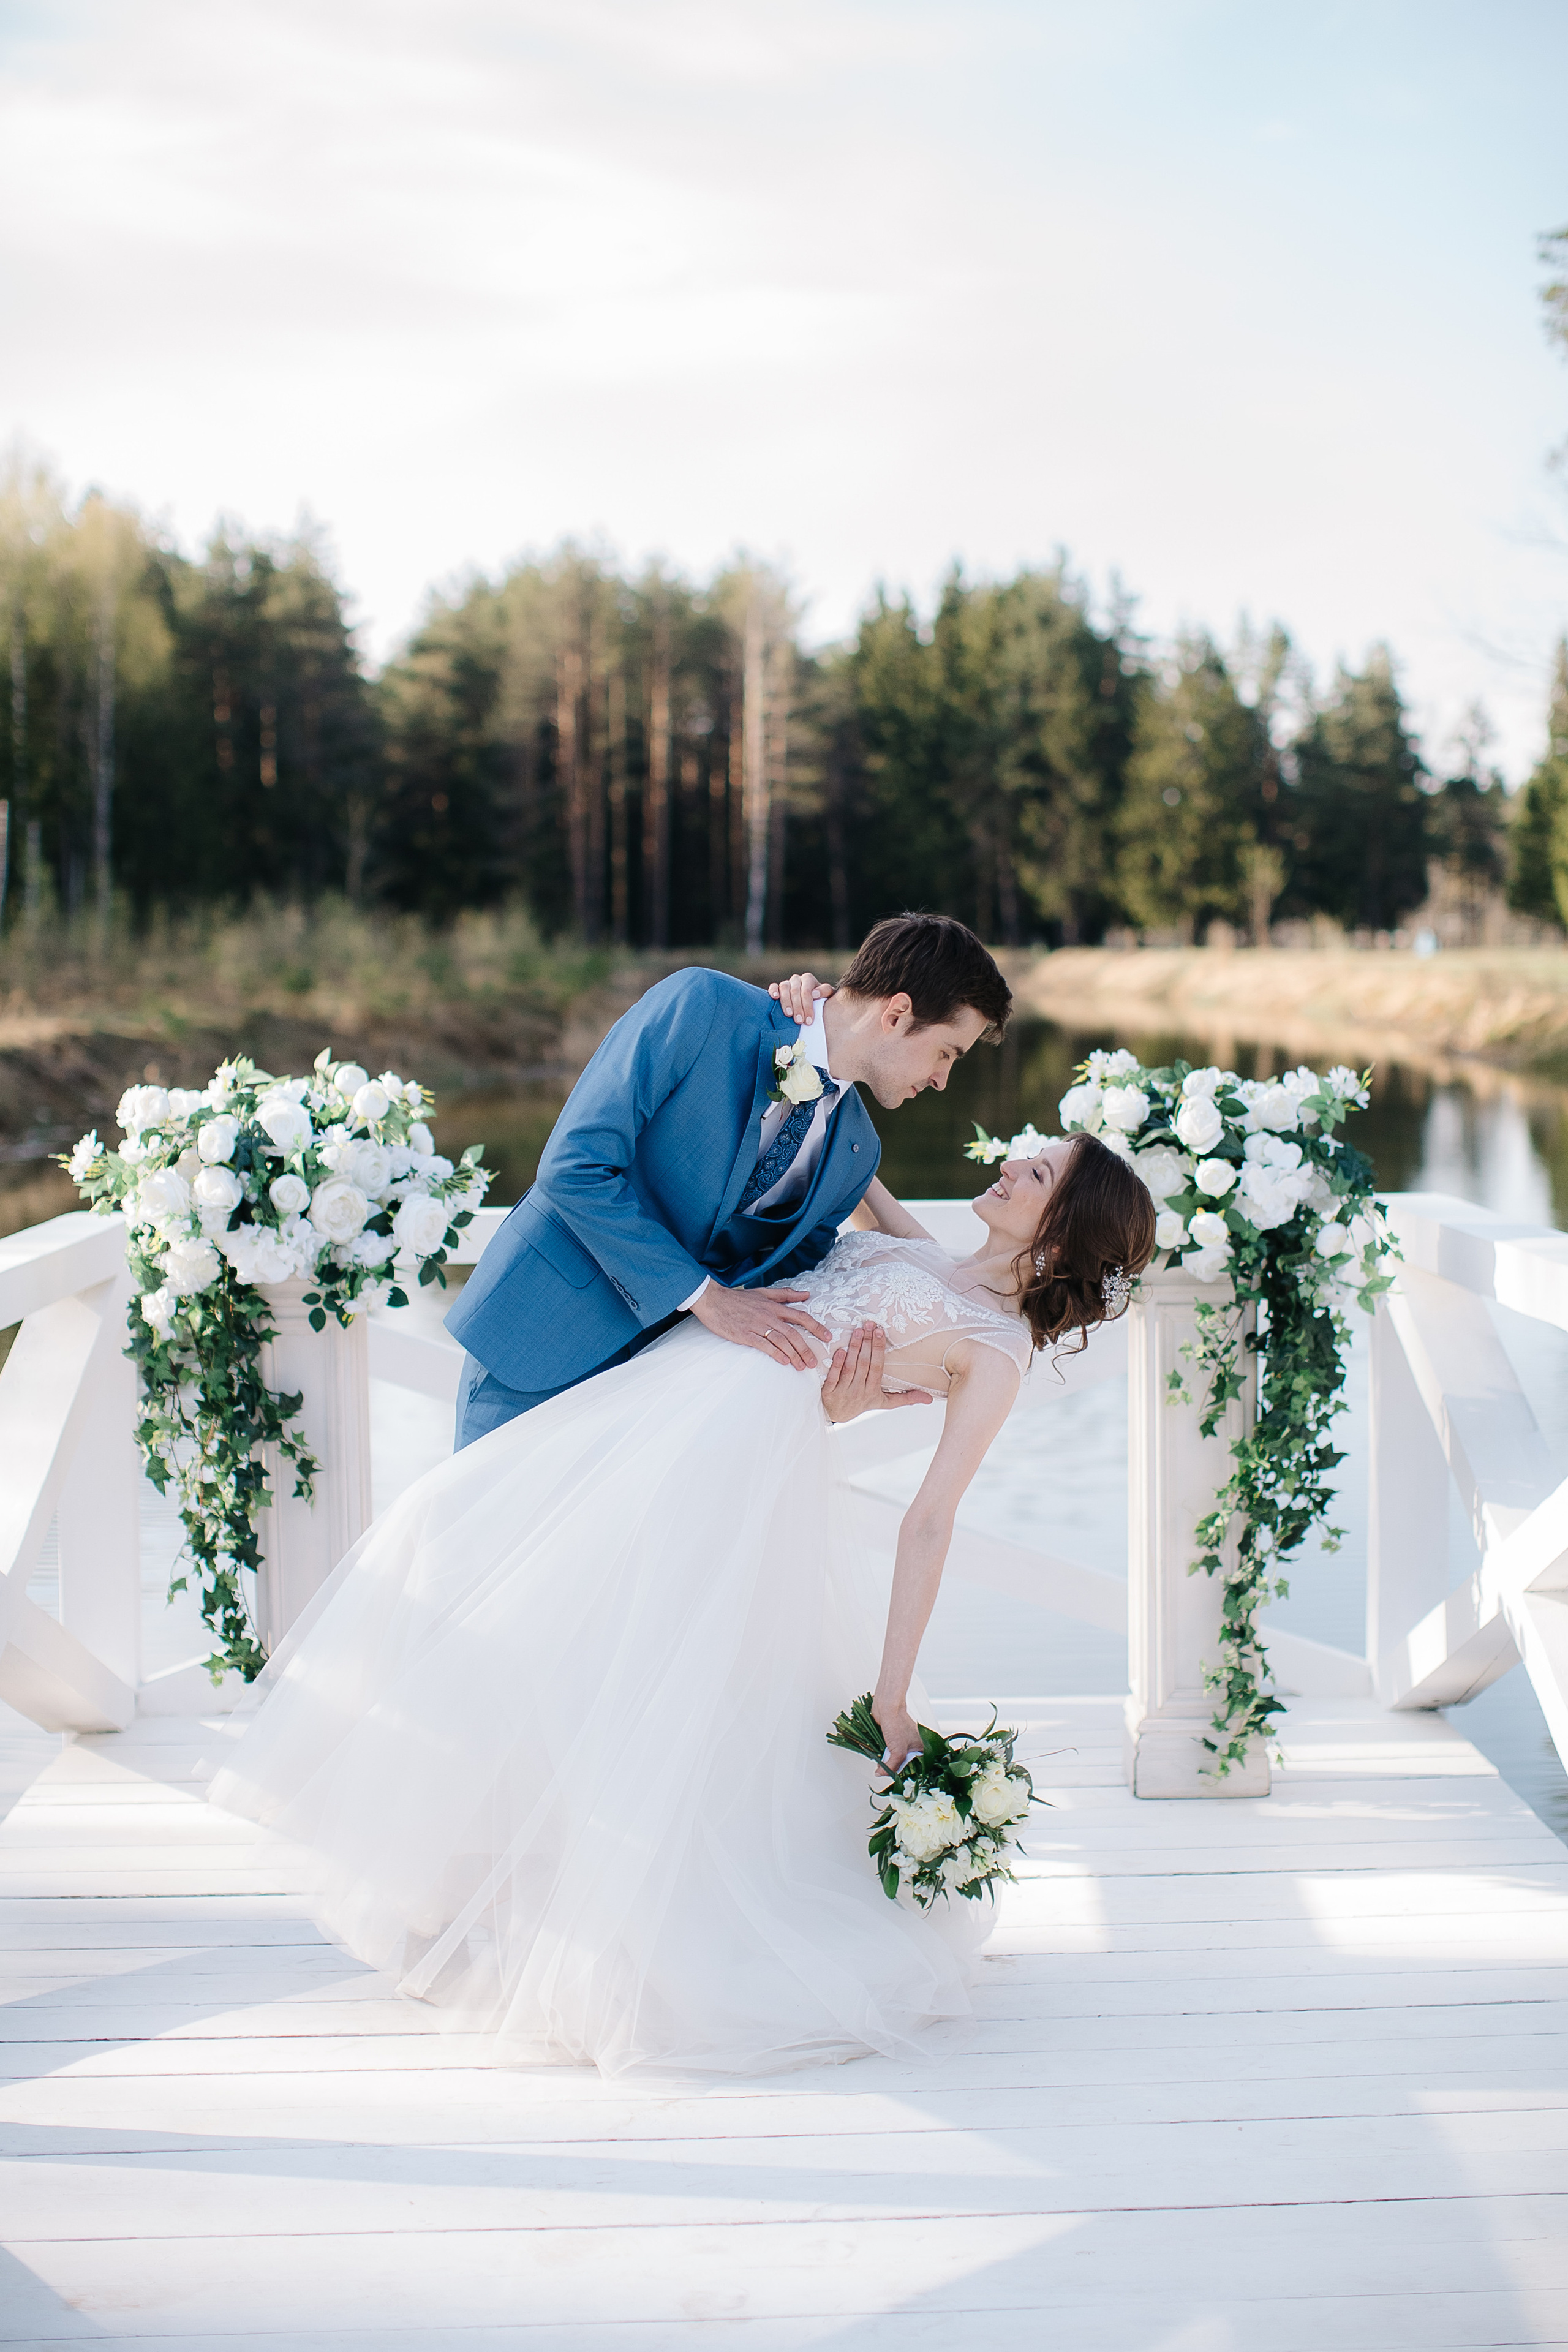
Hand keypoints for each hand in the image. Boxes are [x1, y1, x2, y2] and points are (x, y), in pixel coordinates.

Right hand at [689, 1279, 829, 1368]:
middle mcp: (768, 1315)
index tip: (827, 1337)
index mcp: (774, 1306)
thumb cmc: (738, 1298)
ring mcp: (757, 1325)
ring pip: (781, 1341)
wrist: (713, 1300)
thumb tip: (806, 1294)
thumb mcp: (763, 1292)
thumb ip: (785, 1294)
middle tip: (814, 1362)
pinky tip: (784, 1362)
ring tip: (802, 1367)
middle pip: (793, 1333)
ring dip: (794, 1354)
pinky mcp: (745, 1334)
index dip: (816, 1326)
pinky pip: (764, 1345)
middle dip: (806, 1349)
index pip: (800, 1316)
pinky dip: (775, 1353)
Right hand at [768, 971, 833, 1025]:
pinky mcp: (777, 988)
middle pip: (795, 991)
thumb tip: (814, 994)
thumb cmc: (821, 1000)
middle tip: (799, 1021)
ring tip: (788, 1015)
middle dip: (797, 1007)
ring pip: (784, 988)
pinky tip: (775, 998)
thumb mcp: (828, 995)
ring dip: (786, 1002)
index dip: (807, 1006)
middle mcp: (797, 979)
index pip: (807, 992)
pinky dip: (773, 991)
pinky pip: (773, 986)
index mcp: (808, 979)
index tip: (809, 1021)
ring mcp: (787, 983)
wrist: (814, 1001)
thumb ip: (825, 991)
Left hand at [821, 1322, 934, 1422]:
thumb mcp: (884, 1403)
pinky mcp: (828, 1393)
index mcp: (873, 1391)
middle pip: (864, 1364)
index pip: (877, 1367)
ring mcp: (843, 1392)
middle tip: (869, 1324)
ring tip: (857, 1330)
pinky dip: (837, 1363)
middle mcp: (859, 1391)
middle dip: (867, 1343)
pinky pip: (834, 1376)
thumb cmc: (862, 1404)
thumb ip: (905, 1398)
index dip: (878, 1349)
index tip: (880, 1332)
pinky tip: (840, 1349)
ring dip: (854, 1348)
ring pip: (850, 1368)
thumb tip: (929, 1399)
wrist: (836, 1415)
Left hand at [872, 1692, 920, 1778]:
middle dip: (897, 1770)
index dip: (909, 1775)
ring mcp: (904, 1743)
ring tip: (883, 1767)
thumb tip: (881, 1774)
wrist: (886, 1707)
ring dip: (889, 1764)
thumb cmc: (897, 1722)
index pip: (919, 1768)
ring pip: (897, 1760)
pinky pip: (890, 1754)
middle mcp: (915, 1747)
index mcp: (923, 1748)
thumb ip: (891, 1767)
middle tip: (889, 1774)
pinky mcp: (894, 1741)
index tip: (900, 1781)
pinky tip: (880, 1759)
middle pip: (907, 1766)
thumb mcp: (898, 1751)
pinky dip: (884, 1757)